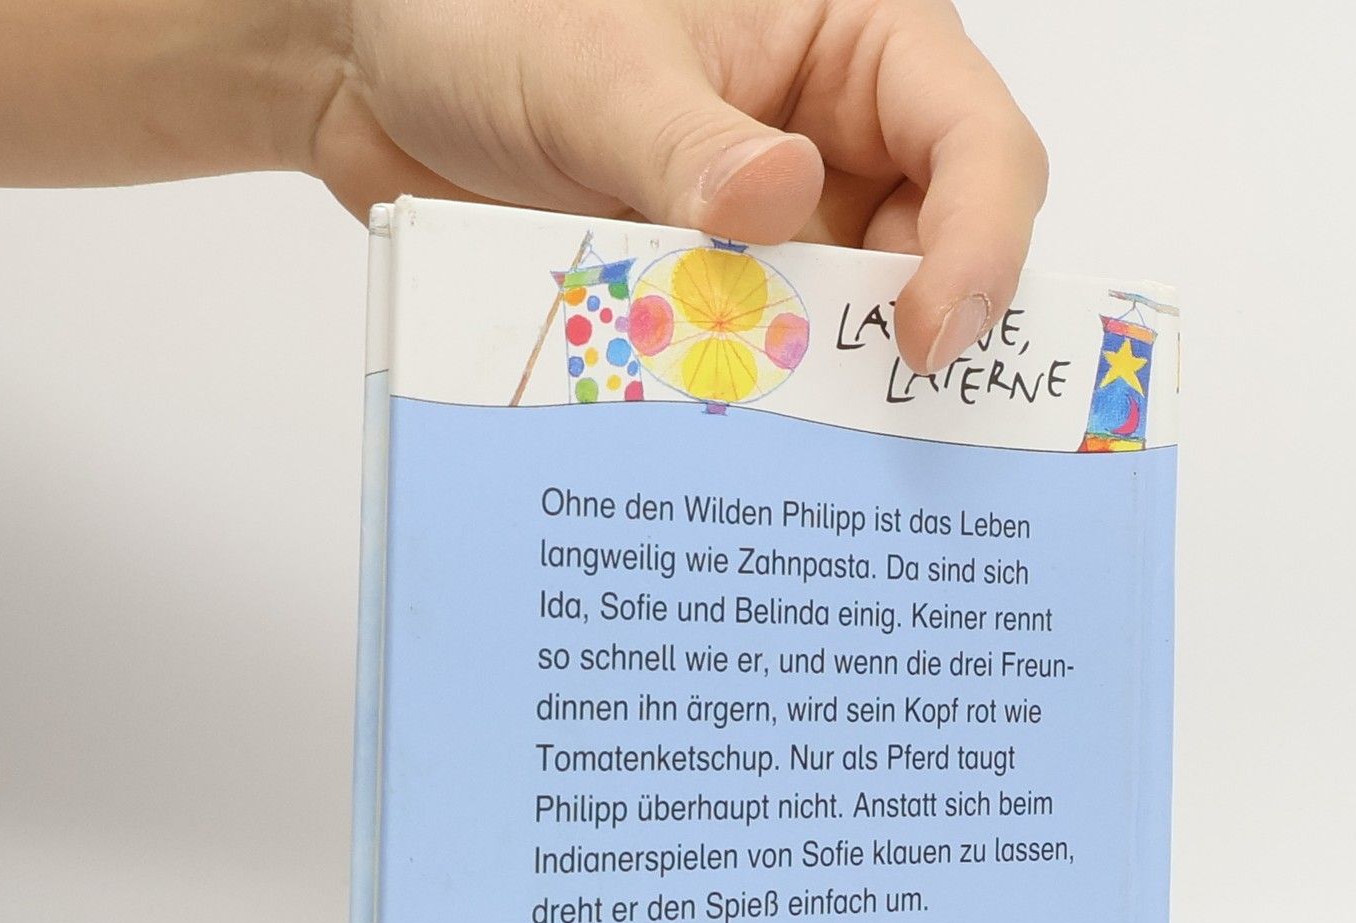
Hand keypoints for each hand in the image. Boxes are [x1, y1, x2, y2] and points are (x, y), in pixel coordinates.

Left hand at [302, 0, 1047, 372]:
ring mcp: (780, 223)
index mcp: (853, 40)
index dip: (977, 243)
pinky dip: (752, 404)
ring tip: (790, 446)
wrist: (377, 76)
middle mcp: (835, 134)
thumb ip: (684, 142)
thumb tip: (782, 196)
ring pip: (849, 324)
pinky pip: (762, 361)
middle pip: (935, 251)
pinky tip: (730, 445)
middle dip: (905, 336)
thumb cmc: (488, 15)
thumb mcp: (591, 68)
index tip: (927, 337)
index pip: (974, 141)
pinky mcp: (720, 291)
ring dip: (822, 385)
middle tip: (866, 423)